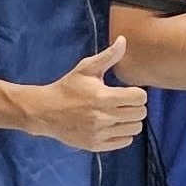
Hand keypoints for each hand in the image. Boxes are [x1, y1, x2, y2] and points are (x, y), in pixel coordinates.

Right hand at [22, 40, 145, 152]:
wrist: (45, 112)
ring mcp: (98, 133)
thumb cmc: (68, 87)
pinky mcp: (95, 145)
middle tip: (125, 103)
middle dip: (136, 106)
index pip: (140, 98)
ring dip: (131, 120)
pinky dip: (124, 134)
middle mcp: (101, 117)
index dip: (138, 93)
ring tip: (120, 114)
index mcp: (102, 97)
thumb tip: (123, 40)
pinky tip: (114, 125)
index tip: (128, 92)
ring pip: (135, 129)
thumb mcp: (86, 69)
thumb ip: (108, 56)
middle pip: (140, 114)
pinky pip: (125, 142)